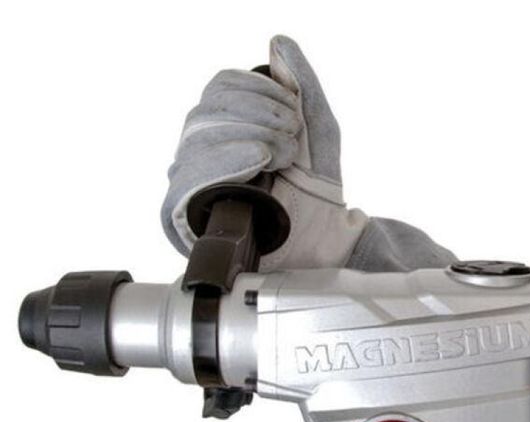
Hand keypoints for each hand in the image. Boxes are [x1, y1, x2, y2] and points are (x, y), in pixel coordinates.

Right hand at [161, 35, 366, 268]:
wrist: (321, 243)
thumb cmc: (315, 193)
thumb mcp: (318, 131)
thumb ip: (302, 86)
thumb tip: (278, 44)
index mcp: (228, 126)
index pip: (221, 87)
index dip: (257, 90)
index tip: (292, 110)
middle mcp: (202, 149)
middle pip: (209, 109)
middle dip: (259, 115)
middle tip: (291, 139)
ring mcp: (190, 180)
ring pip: (199, 137)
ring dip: (252, 137)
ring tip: (282, 158)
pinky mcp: (182, 213)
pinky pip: (189, 176)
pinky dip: (228, 161)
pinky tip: (257, 160)